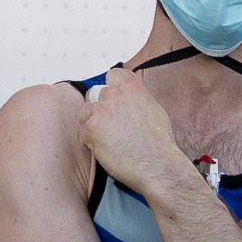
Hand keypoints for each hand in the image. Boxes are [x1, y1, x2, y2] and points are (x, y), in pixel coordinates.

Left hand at [79, 68, 183, 192]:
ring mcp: (101, 110)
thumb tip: (128, 95)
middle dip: (99, 109)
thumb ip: (136, 97)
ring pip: (84, 113)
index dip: (111, 87)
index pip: (112, 75)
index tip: (114, 100)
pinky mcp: (91, 128)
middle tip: (112, 127)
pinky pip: (82, 132)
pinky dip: (90, 142)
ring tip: (109, 140)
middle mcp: (114, 94)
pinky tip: (106, 150)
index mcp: (131, 86)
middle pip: (94, 94)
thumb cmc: (159, 142)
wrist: (157, 165)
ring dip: (92, 124)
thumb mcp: (153, 108)